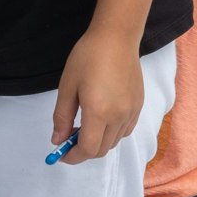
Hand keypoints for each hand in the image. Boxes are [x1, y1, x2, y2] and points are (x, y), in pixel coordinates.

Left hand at [51, 25, 144, 162]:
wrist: (117, 39)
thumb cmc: (88, 58)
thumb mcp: (67, 87)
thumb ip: (62, 117)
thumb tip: (58, 140)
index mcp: (99, 112)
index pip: (88, 150)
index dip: (73, 157)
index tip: (61, 154)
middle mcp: (119, 116)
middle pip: (102, 149)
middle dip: (84, 151)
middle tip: (69, 140)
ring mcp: (132, 111)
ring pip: (114, 141)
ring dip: (98, 142)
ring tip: (85, 127)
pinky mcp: (139, 105)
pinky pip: (125, 130)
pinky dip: (112, 133)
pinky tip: (102, 119)